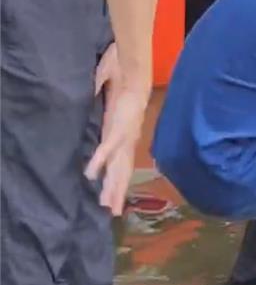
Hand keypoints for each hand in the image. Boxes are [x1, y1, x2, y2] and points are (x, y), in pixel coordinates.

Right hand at [86, 44, 149, 215]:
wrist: (134, 71)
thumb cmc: (123, 84)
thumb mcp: (111, 104)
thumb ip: (106, 115)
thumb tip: (99, 120)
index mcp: (124, 135)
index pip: (122, 163)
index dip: (119, 180)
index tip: (115, 197)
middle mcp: (126, 139)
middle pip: (121, 171)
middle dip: (117, 192)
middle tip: (114, 213)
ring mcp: (123, 135)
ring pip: (117, 165)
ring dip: (112, 185)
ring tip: (107, 205)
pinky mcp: (117, 127)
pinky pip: (107, 147)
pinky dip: (100, 161)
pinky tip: (92, 175)